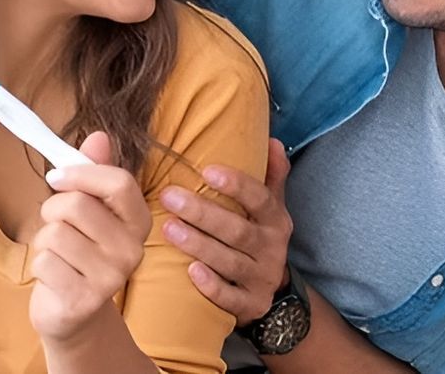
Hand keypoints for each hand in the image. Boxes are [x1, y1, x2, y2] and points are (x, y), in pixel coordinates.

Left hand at [28, 132, 152, 341]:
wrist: (74, 311)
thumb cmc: (78, 251)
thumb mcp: (88, 209)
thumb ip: (93, 172)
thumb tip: (98, 135)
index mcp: (138, 221)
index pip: (118, 182)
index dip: (81, 173)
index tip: (56, 177)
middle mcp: (132, 249)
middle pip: (77, 206)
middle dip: (52, 210)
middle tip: (56, 225)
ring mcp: (111, 277)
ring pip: (55, 234)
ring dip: (44, 241)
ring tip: (57, 254)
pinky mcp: (84, 299)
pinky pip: (44, 262)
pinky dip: (39, 266)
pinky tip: (53, 276)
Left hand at [158, 137, 292, 324]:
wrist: (270, 292)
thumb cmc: (258, 238)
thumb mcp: (270, 207)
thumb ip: (271, 175)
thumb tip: (272, 140)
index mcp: (276, 219)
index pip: (260, 198)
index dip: (236, 184)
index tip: (206, 170)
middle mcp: (273, 248)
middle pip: (238, 230)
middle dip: (203, 213)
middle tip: (169, 197)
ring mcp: (262, 278)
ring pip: (230, 261)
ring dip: (199, 245)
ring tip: (168, 229)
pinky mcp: (251, 304)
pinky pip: (231, 298)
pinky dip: (212, 286)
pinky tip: (191, 272)